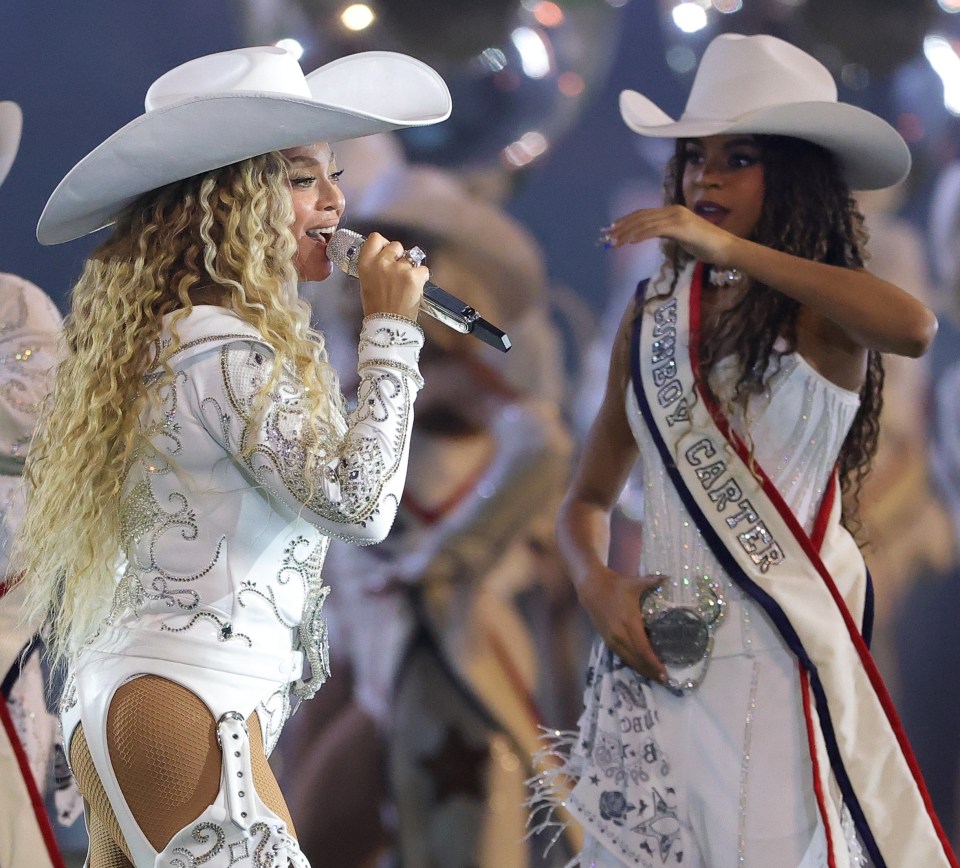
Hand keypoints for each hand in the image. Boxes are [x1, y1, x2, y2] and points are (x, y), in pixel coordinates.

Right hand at [356, 231, 427, 321]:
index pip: (375, 238)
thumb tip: (385, 258)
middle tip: (397, 273)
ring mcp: (399, 268)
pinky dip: (421, 278)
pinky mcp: (414, 276)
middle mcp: (382, 262)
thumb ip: (374, 267)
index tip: (386, 251)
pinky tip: (414, 289)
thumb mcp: (366, 283)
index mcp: (366, 263)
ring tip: (405, 286)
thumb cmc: (376, 308)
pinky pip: (423, 269)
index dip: (383, 244)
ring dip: (410, 269)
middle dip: (399, 256)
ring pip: (410, 258)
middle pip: (396, 245)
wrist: (389, 325)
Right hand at [576, 566, 666, 681]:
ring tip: (652, 677)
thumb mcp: (635, 583)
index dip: (654, 663)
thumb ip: (653, 581)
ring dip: (640, 669)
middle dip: (650, 671)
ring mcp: (611, 637)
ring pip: (627, 659)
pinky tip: (638, 666)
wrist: (590, 586)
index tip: (665, 673)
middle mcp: (620, 634)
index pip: (643, 649)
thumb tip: (668, 578)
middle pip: (637, 659)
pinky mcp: (606, 638)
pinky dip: (630, 662)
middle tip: (663, 680)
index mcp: (629, 622)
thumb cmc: (615, 584)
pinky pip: (620, 655)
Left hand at [602, 205, 735, 266]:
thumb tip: (652, 235)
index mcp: (672, 211)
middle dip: (623, 227)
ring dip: (628, 233)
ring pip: (646, 223)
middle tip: (608, 236)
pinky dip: (641, 235)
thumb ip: (667, 233)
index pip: (644, 214)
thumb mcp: (681, 237)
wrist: (726, 248)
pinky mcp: (680, 227)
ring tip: (615, 242)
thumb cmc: (706, 246)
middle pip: (641, 217)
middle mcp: (673, 211)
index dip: (627, 221)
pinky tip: (630, 242)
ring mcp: (677, 218)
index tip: (613, 229)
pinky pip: (656, 230)